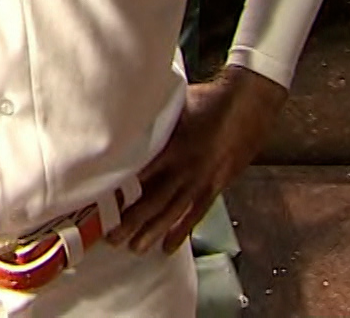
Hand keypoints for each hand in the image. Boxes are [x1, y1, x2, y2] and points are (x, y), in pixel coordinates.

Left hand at [109, 67, 286, 254]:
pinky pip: (196, 214)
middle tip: (112, 238)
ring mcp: (201, 180)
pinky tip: (168, 246)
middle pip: (154, 200)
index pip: (139, 172)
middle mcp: (185, 167)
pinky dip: (181, 231)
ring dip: (153, 232)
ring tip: (135, 248)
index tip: (101, 203)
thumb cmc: (209, 100)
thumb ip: (153, 121)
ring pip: (173, 213)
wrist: (248, 104)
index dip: (121, 189)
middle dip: (132, 222)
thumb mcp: (175, 105)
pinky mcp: (216, 186)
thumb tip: (124, 123)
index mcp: (172, 145)